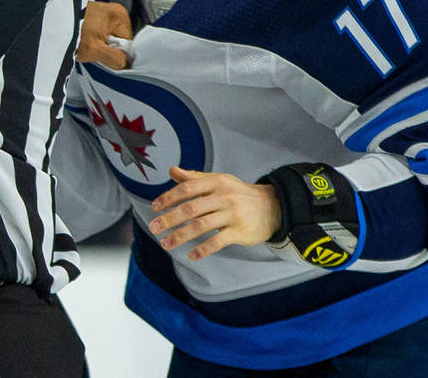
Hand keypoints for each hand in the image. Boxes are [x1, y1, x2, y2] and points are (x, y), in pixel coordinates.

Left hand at [75, 1, 132, 68]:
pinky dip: (92, 39)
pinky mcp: (92, 14)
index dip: (117, 54)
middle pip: (118, 40)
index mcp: (120, 15)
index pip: (128, 43)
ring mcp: (103, 10)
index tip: (103, 57)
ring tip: (86, 45)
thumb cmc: (72, 34)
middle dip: (107, 49)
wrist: (49, 22)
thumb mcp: (94, 50)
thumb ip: (115, 59)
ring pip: (108, 37)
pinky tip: (83, 40)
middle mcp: (114, 10)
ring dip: (98, 45)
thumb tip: (127, 65)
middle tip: (92, 51)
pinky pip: (99, 32)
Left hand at [147, 166, 281, 260]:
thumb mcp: (219, 181)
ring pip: (201, 226)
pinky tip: (191, 255)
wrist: (273, 206)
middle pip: (191, 208)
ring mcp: (232, 214)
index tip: (155, 207)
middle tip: (153, 228)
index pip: (187, 188)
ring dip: (180, 236)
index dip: (169, 197)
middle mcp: (223, 197)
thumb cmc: (239, 193)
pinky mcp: (240, 231)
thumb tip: (172, 171)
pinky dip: (203, 249)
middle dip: (169, 219)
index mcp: (216, 182)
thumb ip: (194, 178)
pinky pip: (218, 242)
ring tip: (165, 244)